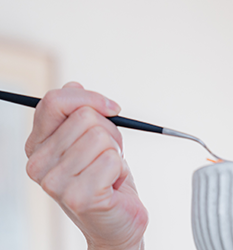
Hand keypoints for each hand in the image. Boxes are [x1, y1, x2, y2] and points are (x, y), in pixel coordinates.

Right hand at [25, 82, 147, 249]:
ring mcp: (54, 183)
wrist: (116, 221)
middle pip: (85, 117)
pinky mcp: (77, 197)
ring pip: (100, 137)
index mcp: (38, 145)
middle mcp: (38, 164)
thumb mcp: (92, 138)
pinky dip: (120, 169)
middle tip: (107, 155)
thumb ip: (80, 112)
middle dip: (109, 132)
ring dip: (115, 152)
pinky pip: (111, 160)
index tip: (111, 108)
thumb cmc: (105, 177)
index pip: (54, 101)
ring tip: (108, 171)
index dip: (89, 98)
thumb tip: (73, 85)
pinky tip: (111, 185)